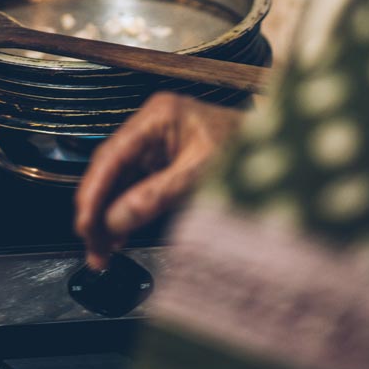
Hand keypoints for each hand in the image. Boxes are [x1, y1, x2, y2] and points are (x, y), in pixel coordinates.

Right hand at [72, 92, 242, 269]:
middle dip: (97, 209)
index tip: (84, 223)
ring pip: (120, 182)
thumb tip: (115, 221)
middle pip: (110, 169)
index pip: (111, 155)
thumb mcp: (201, 175)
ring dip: (109, 216)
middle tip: (91, 246)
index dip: (93, 191)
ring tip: (102, 251)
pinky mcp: (166, 165)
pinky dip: (127, 213)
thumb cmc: (250, 151)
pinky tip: (119, 236)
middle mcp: (151, 128)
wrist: (284, 151)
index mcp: (157, 117)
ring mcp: (158, 146)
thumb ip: (156, 196)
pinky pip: (137, 189)